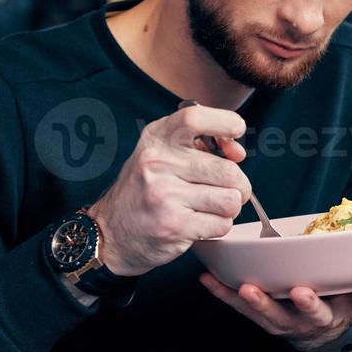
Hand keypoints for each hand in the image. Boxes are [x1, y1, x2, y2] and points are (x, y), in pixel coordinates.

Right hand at [87, 105, 251, 275]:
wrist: (111, 234)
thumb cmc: (145, 192)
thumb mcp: (161, 156)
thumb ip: (199, 146)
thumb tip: (237, 153)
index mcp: (157, 139)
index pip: (194, 118)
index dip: (224, 122)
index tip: (236, 131)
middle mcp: (157, 163)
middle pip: (227, 170)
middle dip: (240, 185)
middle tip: (231, 191)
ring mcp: (164, 195)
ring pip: (230, 199)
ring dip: (230, 208)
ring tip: (213, 208)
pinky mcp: (173, 225)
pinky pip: (221, 224)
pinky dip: (219, 226)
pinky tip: (201, 224)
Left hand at [199, 275, 351, 349]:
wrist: (312, 332)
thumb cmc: (331, 297)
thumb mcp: (349, 291)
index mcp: (339, 309)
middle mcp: (314, 320)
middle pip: (312, 313)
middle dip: (306, 303)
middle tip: (300, 292)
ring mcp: (286, 323)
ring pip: (272, 316)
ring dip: (259, 303)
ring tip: (246, 289)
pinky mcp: (261, 319)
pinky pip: (240, 310)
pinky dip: (223, 295)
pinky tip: (208, 280)